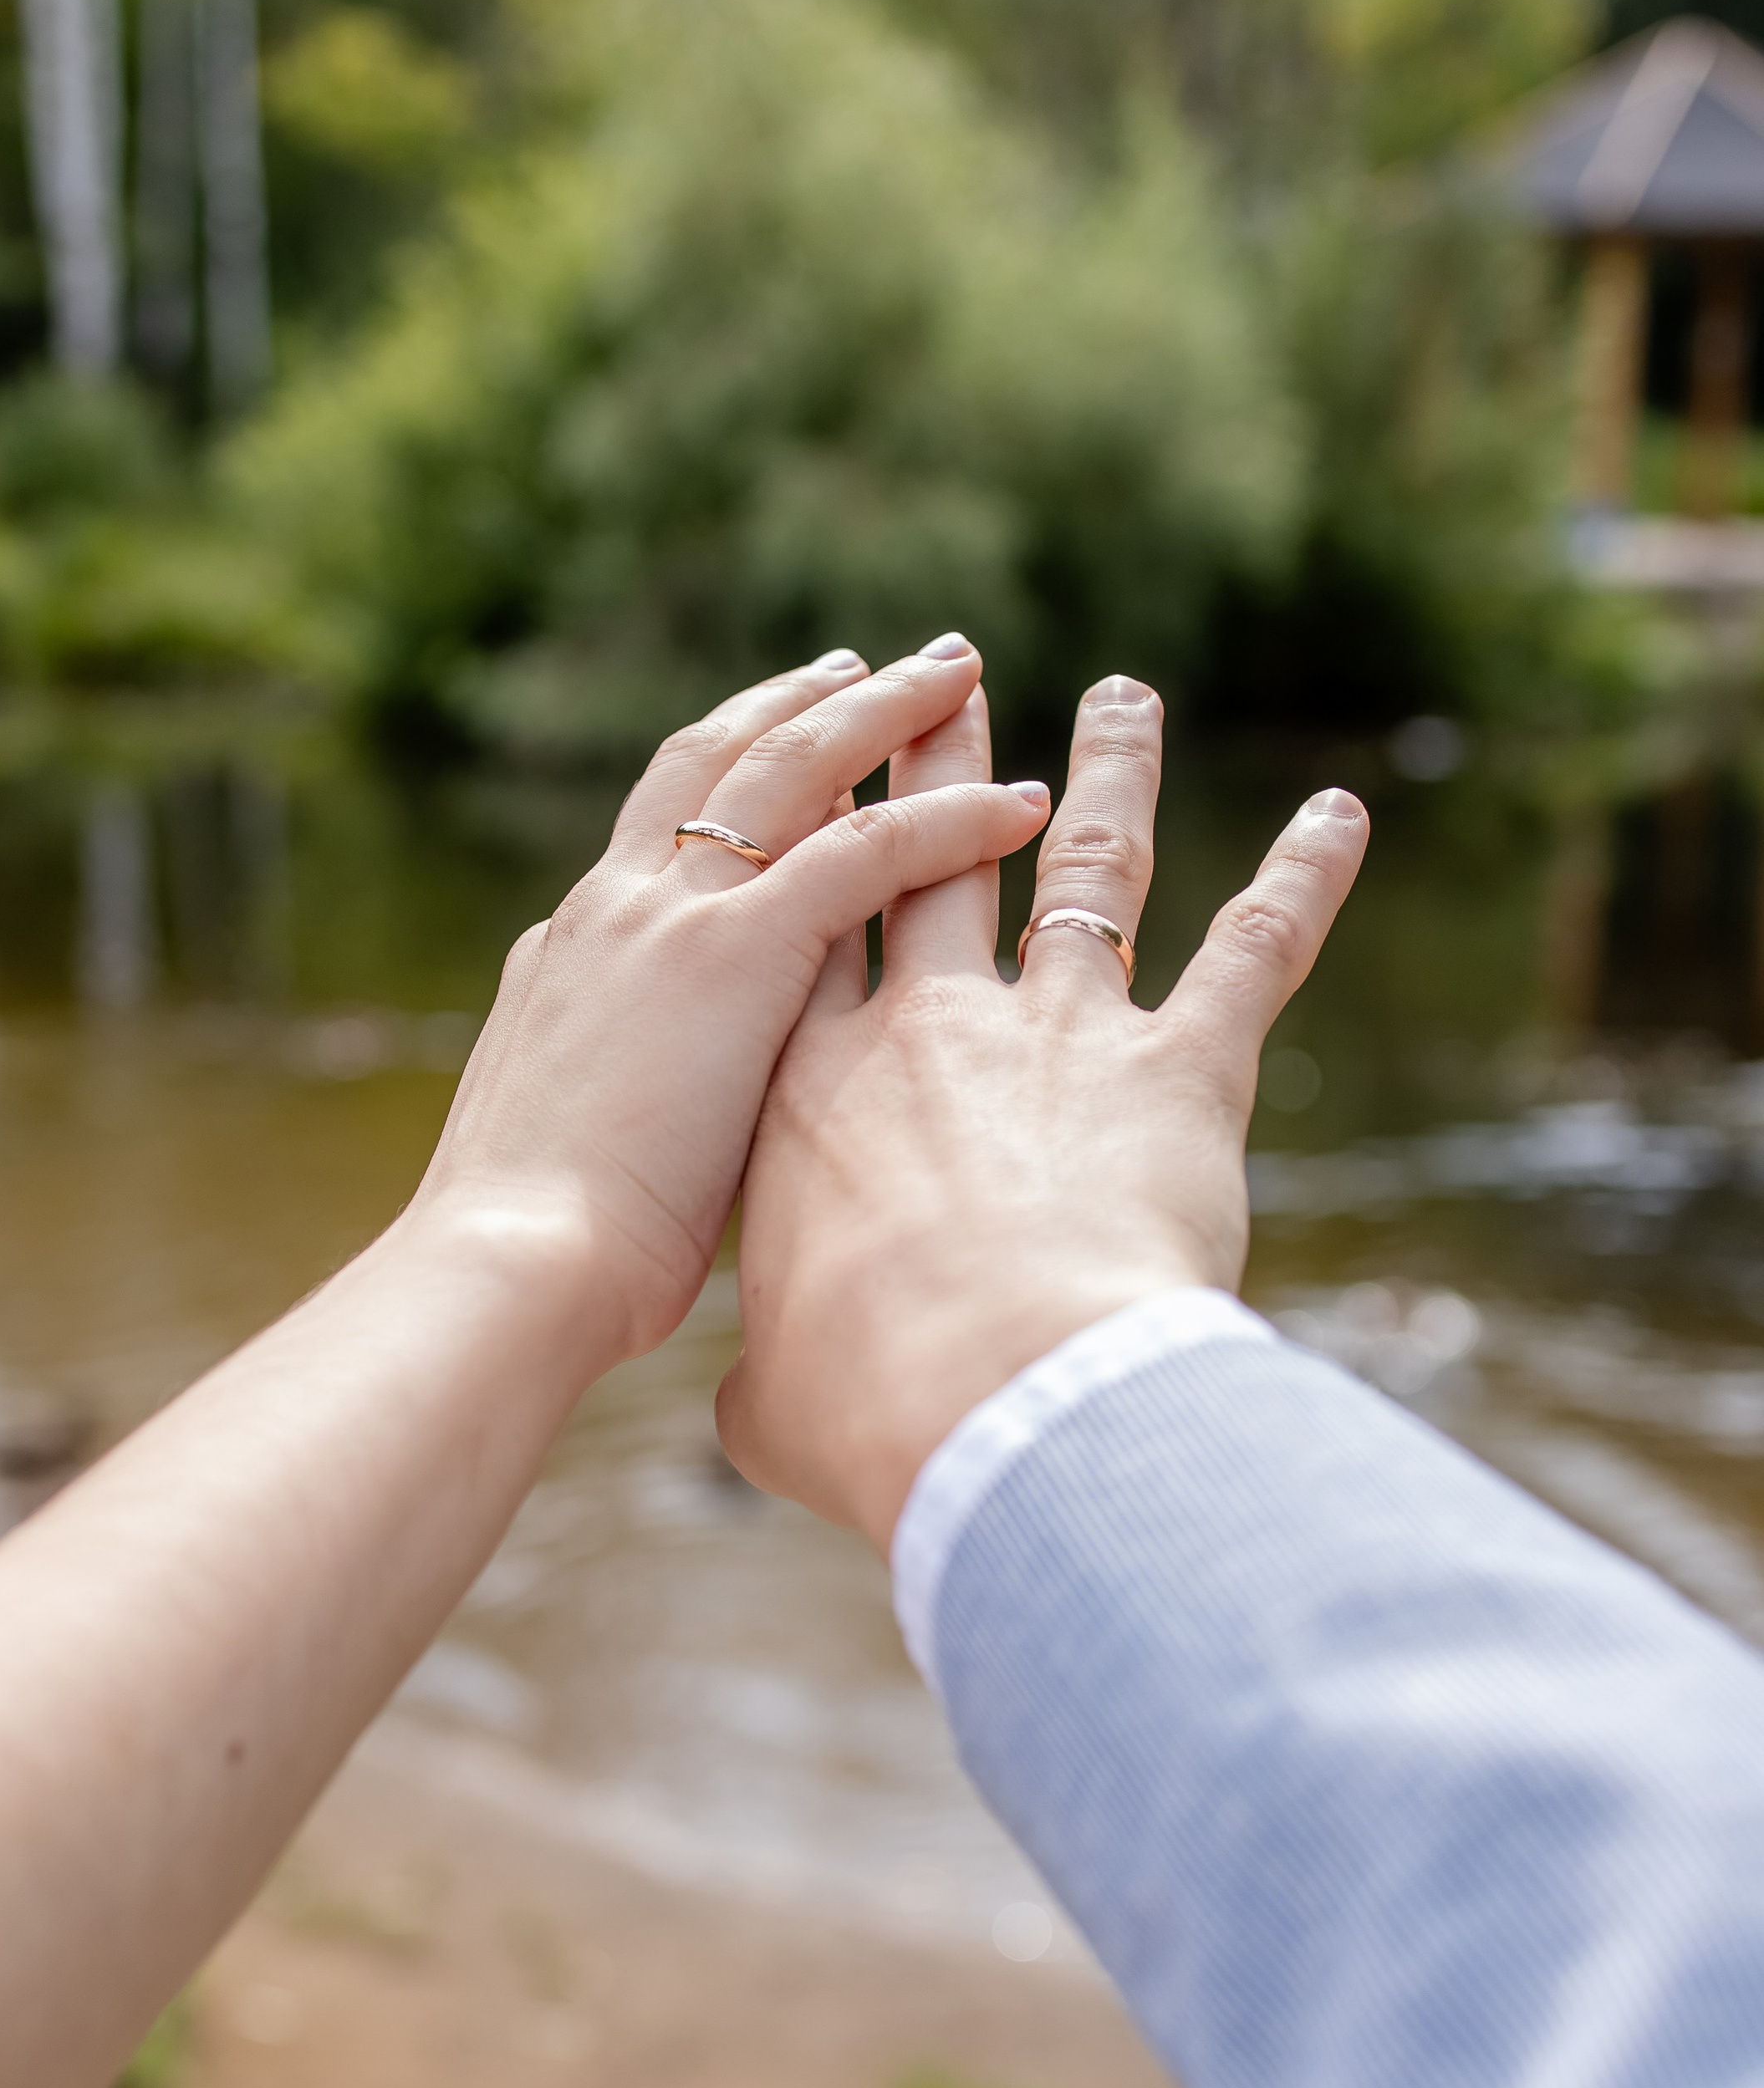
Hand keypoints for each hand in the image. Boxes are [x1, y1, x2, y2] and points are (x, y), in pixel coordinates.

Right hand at [414, 636, 1053, 1368]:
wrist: (508, 1270)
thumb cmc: (540, 1266)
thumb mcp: (568, 1163)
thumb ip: (613, 1121)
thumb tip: (639, 1159)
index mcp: (574, 954)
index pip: (658, 832)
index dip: (726, 775)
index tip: (784, 744)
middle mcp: (620, 908)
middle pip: (718, 761)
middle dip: (799, 703)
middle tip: (868, 661)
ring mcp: (677, 917)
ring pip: (796, 769)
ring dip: (882, 710)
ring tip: (953, 669)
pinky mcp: (741, 949)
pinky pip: (871, 849)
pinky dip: (950, 816)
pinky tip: (1023, 801)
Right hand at [716, 674, 1367, 1544]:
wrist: (990, 1390)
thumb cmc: (865, 1407)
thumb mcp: (769, 1406)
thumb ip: (756, 1382)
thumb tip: (745, 1408)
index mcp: (807, 1093)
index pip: (810, 938)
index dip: (817, 852)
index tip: (822, 781)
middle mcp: (927, 1029)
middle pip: (928, 858)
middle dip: (938, 759)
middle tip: (947, 679)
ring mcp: (1059, 1032)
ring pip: (1086, 868)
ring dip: (1111, 772)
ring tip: (1124, 696)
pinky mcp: (1181, 1065)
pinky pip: (1256, 947)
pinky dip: (1305, 877)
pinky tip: (1342, 816)